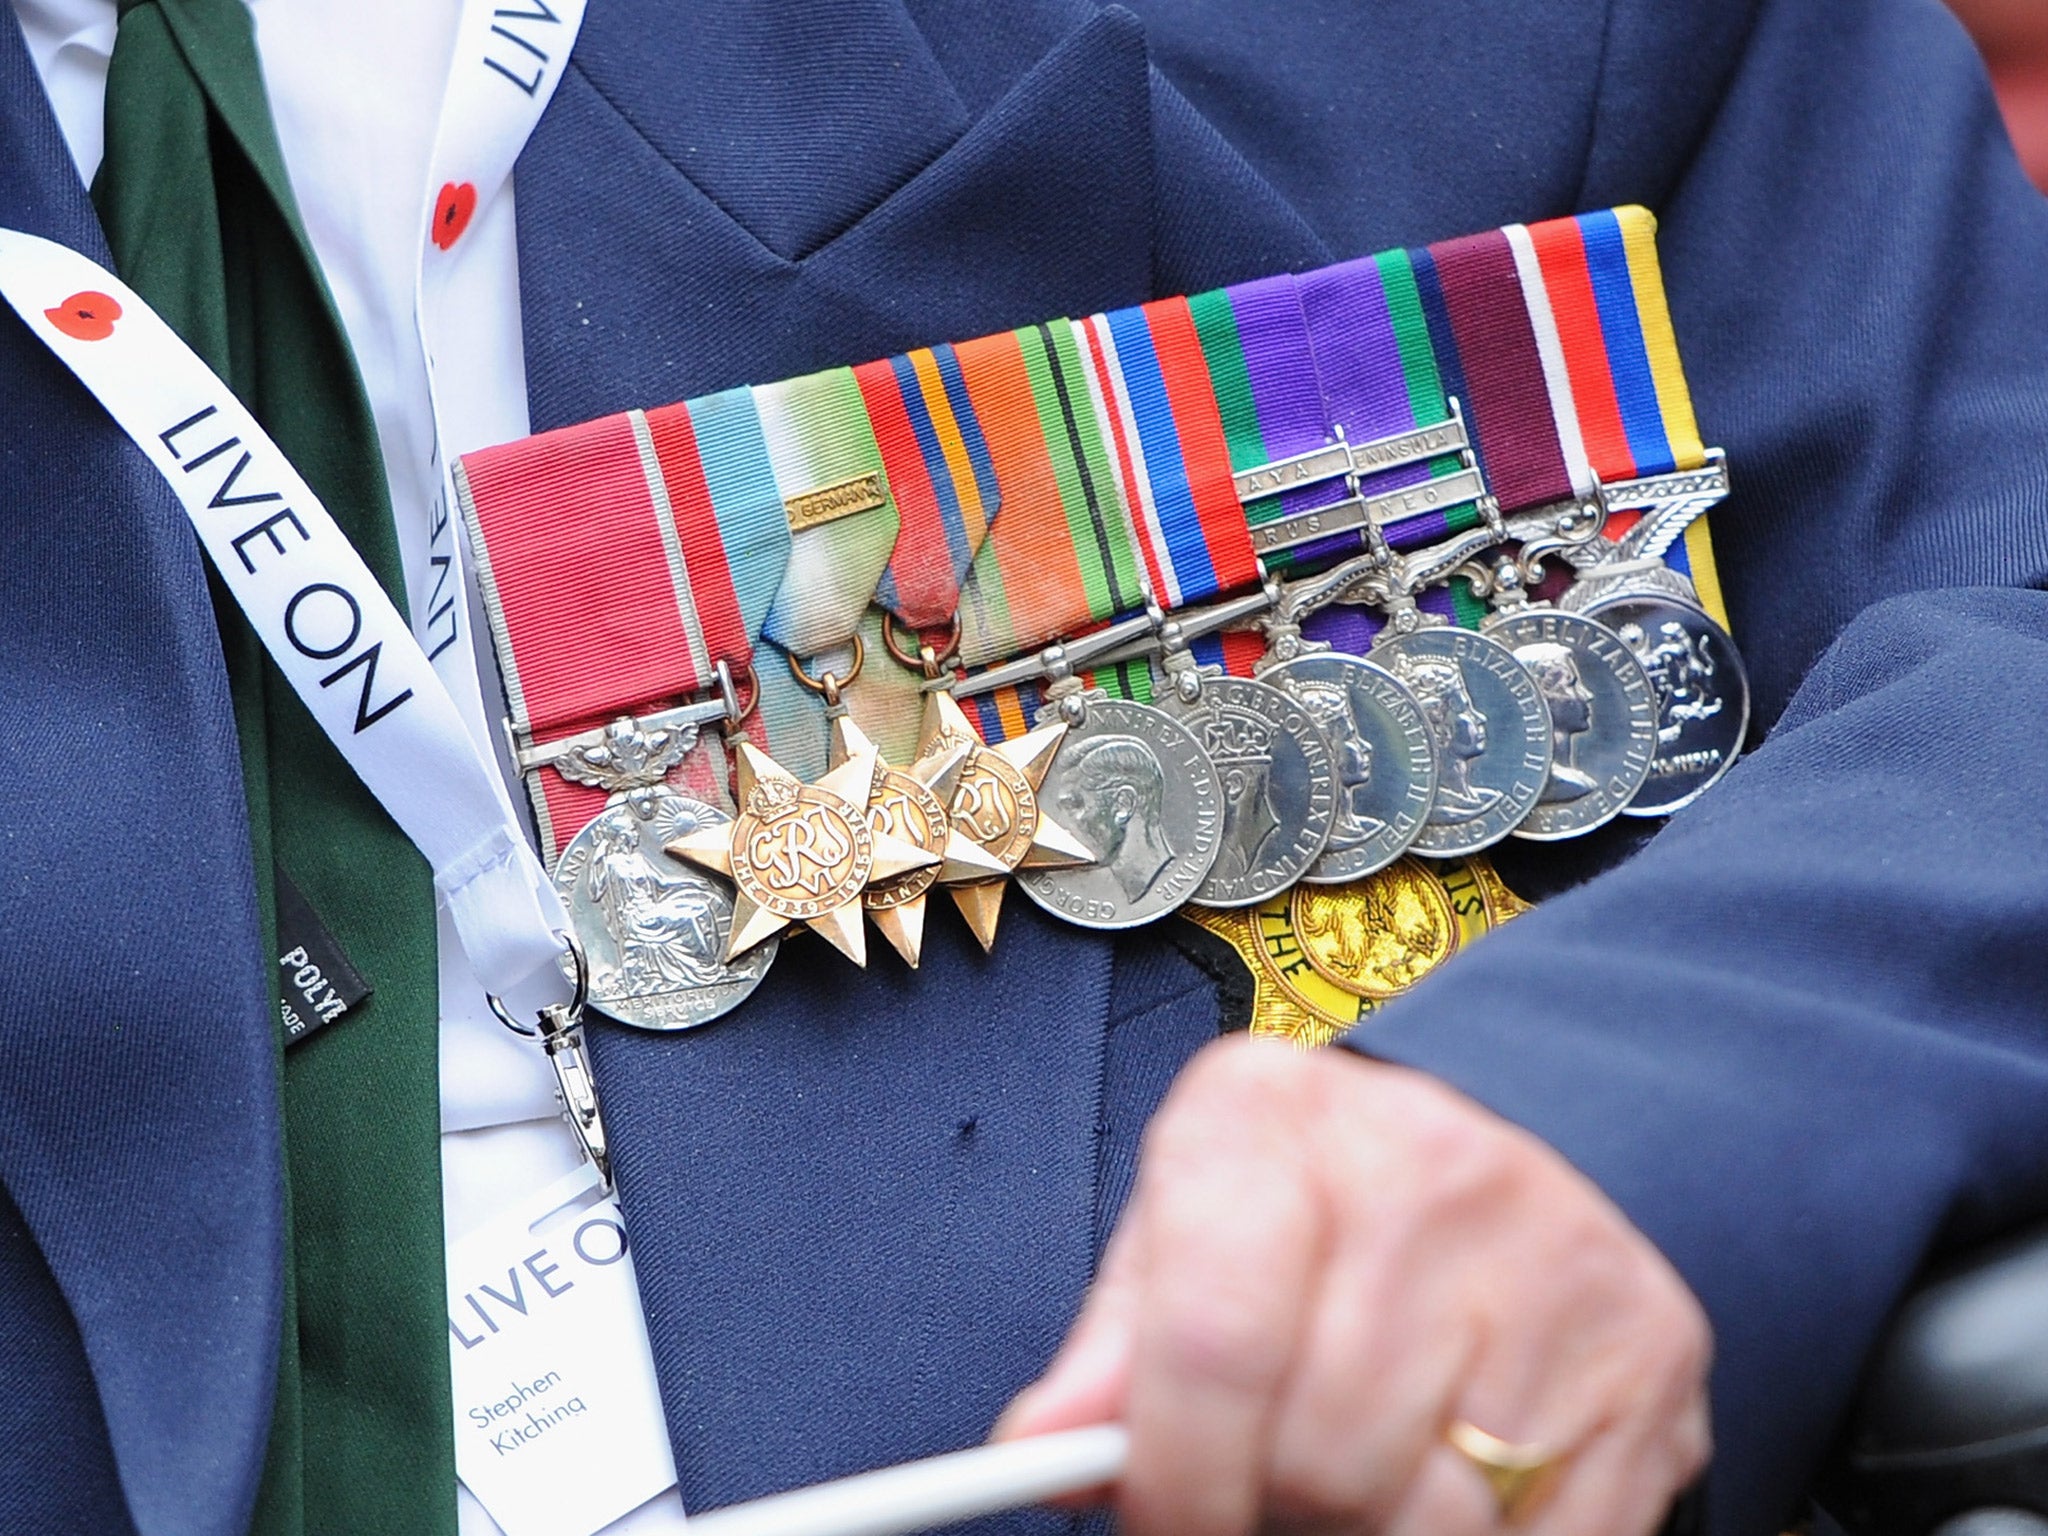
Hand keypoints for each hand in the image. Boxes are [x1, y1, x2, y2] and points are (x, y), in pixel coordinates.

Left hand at [996, 1037, 1710, 1534]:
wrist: (1509, 1148)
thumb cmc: (1314, 1200)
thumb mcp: (1187, 1226)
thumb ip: (1115, 1346)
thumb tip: (1047, 1452)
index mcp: (1273, 1116)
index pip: (1210, 1343)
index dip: (1172, 1480)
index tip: (1157, 1523)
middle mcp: (1428, 1168)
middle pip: (1319, 1451)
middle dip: (1270, 1507)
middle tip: (1264, 1487)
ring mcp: (1556, 1263)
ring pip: (1428, 1517)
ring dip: (1364, 1535)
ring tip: (1347, 1481)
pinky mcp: (1647, 1358)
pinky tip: (1435, 1481)